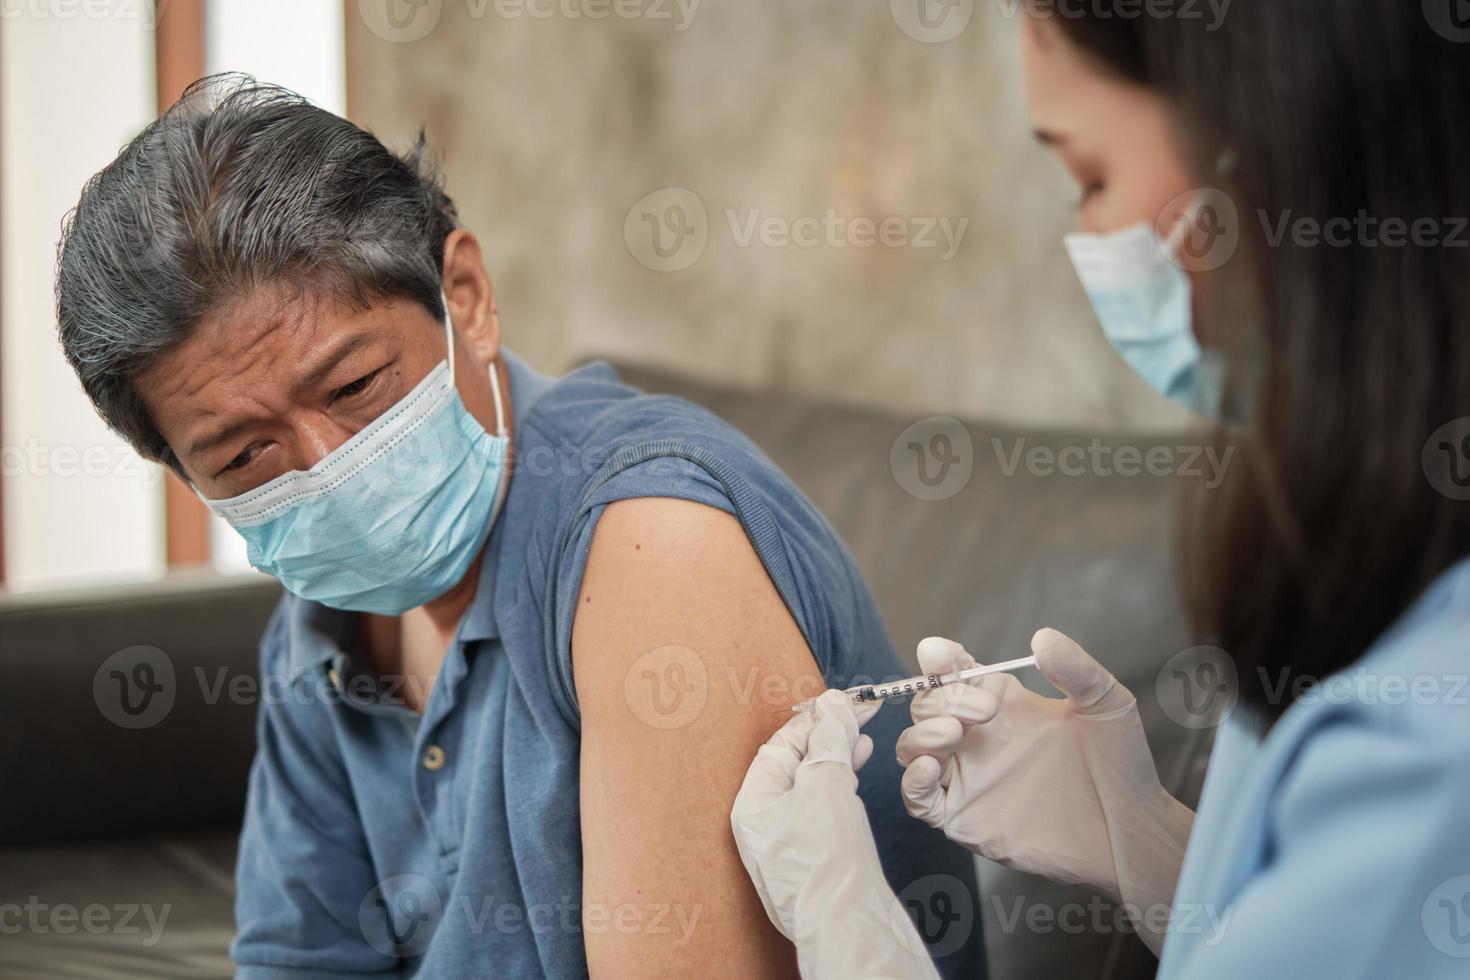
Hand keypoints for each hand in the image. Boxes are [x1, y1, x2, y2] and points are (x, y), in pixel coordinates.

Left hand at [732, 691, 939, 979]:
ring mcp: (790, 847)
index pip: (780, 746)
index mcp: (751, 806)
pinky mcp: (818, 862)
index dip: (813, 719)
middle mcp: (764, 827)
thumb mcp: (826, 783)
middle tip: (858, 714)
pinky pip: (825, 814)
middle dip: (827, 737)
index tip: (843, 702)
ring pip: (812, 789)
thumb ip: (828, 738)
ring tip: (862, 740)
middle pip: (795, 765)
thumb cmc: (828, 864)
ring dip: (837, 760)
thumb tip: (833, 705)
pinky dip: (843, 791)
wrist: (852, 927)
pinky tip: (858, 779)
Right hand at [896, 629, 1194, 955]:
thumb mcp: (1105, 704)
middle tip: (985, 711)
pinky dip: (912, 781)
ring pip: (912, 746)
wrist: (1128, 829)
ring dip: (921, 733)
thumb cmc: (1119, 765)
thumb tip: (1041, 637)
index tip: (942, 654)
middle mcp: (976, 736)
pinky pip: (918, 798)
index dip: (938, 658)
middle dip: (942, 698)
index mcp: (1001, 701)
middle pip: (926, 704)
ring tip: (953, 733)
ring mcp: (966, 776)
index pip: (952, 670)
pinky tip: (930, 768)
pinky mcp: (962, 815)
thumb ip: (1075, 667)